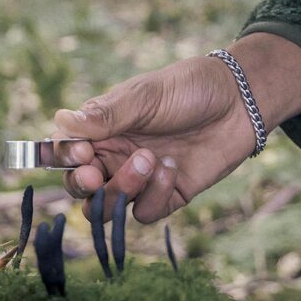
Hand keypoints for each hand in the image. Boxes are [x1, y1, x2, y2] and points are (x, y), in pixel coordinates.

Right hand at [51, 34, 300, 222]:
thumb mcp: (145, 95)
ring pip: (107, 207)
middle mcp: (114, 156)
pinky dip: (154, 195)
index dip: (62, 158)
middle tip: (95, 173)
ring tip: (148, 160)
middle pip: (80, 187)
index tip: (80, 152)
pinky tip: (172, 168)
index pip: (64, 151)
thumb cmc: (189, 88)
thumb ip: (106, 114)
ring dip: (121, 190)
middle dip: (83, 185)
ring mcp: (139, 179)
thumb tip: (61, 120)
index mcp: (100, 128)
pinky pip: (145, 212)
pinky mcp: (166, 196)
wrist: (240, 102)